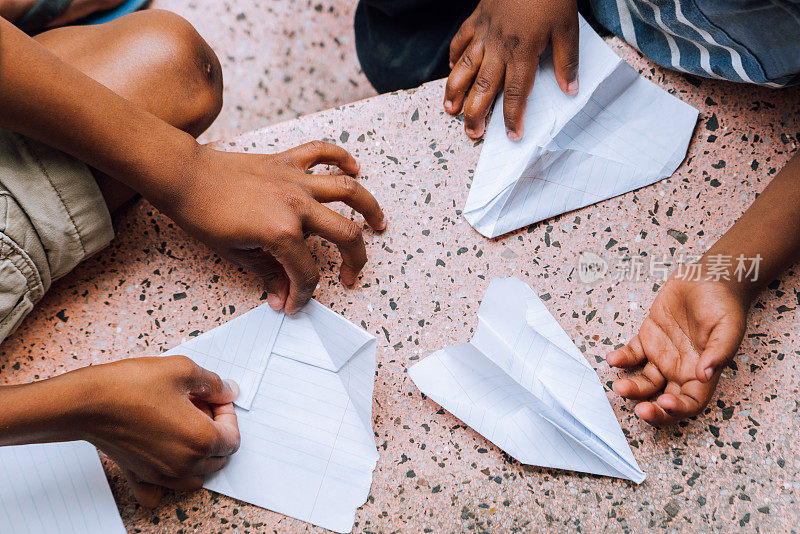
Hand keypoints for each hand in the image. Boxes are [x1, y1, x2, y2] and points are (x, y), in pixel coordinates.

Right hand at [80, 356, 239, 506]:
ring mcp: (161, 474)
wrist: (87, 401)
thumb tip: (228, 391)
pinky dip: (169, 480)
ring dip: (199, 454)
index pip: (232, 438)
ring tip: (183, 425)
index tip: (214, 399)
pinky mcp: (140, 475)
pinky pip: (160, 491)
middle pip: (218, 457)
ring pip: (196, 476)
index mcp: (201, 440)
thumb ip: (213, 384)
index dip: (228, 414)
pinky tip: (165, 457)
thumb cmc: (131, 385)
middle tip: (197, 405)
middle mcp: (184, 464)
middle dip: (214, 430)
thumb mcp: (183, 371)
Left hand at [167, 141, 385, 314]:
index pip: (306, 272)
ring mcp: (294, 180)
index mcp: (282, 232)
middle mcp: (297, 204)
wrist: (182, 177)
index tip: (293, 305)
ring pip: (347, 190)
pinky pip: (322, 152)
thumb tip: (281, 296)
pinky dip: (342, 157)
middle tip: (350, 276)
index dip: (303, 294)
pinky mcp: (286, 162)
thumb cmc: (202, 215)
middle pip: (344, 235)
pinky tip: (355, 168)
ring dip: (370, 208)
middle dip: (353, 262)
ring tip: (379, 225)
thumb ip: (267, 274)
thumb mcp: (236, 254)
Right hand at [444, 0, 578, 140]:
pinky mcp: (476, 19)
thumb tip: (570, 90)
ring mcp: (484, 33)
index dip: (513, 117)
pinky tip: (452, 71)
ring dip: (455, 92)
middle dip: (476, 114)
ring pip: (464, 69)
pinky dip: (454, 59)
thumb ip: (567, 61)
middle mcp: (499, 47)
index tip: (512, 135)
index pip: (516, 93)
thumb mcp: (568, 27)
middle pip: (484, 88)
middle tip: (472, 134)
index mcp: (523, 52)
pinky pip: (460, 43)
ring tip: (450, 111)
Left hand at [606, 275, 747, 425]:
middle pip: (665, 399)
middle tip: (640, 410)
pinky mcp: (648, 338)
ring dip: (632, 388)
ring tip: (620, 386)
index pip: (691, 402)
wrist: (709, 277)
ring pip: (644, 381)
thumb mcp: (729, 327)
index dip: (679, 409)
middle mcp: (681, 368)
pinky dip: (621, 360)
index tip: (665, 404)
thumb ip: (719, 352)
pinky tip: (613, 360)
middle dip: (652, 410)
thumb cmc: (724, 303)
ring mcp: (662, 355)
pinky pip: (631, 355)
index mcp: (703, 371)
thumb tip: (705, 375)